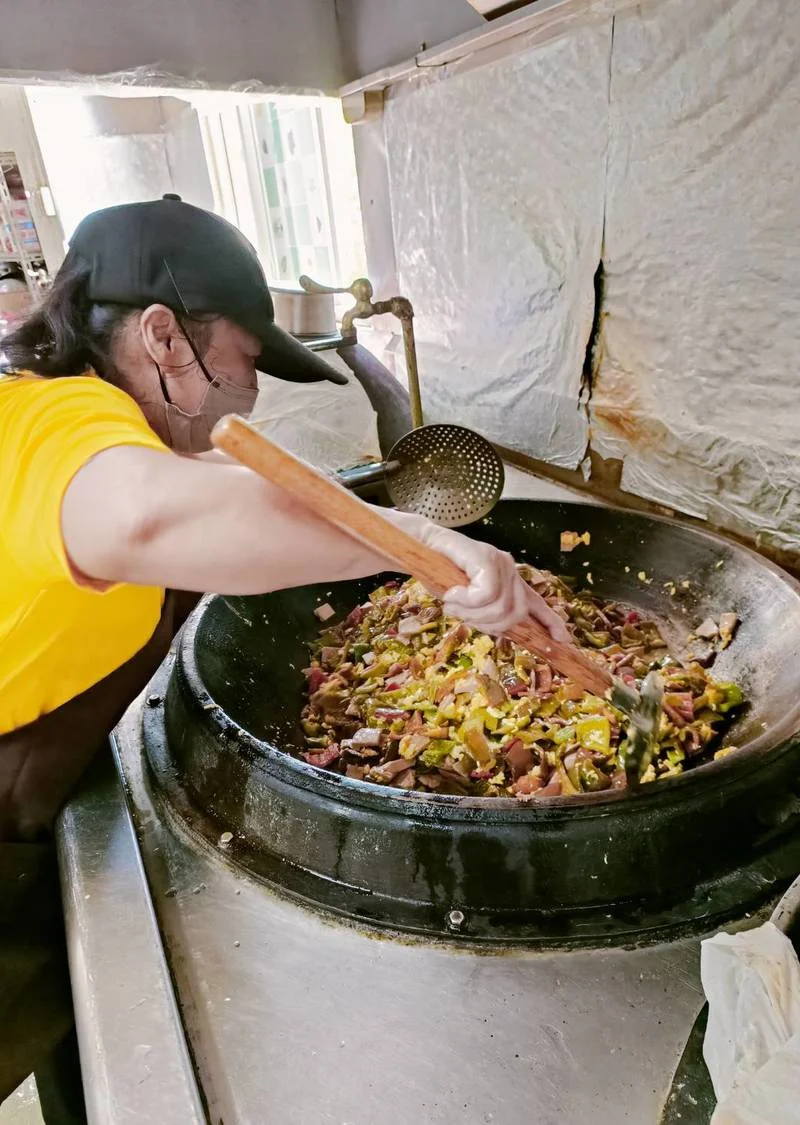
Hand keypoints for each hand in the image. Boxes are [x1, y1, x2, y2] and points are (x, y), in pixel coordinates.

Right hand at [382, 509, 569, 642]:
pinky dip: (466, 600)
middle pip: (516, 614)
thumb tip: (500, 632)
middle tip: (460, 615)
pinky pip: (486, 594)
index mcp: (509, 582)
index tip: (563, 639)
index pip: (537, 604)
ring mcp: (500, 562)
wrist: (420, 545)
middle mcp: (511, 571)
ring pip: (500, 607)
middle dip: (488, 624)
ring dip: (470, 613)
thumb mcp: (467, 601)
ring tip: (452, 601)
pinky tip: (452, 593)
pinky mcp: (487, 557)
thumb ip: (485, 614)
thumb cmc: (440, 573)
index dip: (551, 622)